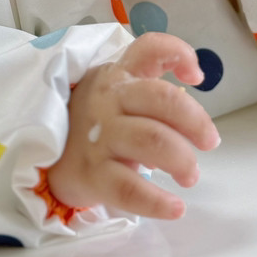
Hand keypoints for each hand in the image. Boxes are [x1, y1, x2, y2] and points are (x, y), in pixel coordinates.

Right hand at [47, 33, 219, 219]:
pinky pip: (128, 189)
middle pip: (163, 99)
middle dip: (196, 121)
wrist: (46, 157)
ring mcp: (99, 136)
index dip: (179, 54)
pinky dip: (157, 201)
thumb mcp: (119, 93)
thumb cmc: (97, 122)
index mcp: (120, 75)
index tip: (196, 77)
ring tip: (191, 176)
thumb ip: (155, 91)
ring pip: (152, 140)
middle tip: (210, 142)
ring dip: (182, 159)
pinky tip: (175, 208)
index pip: (149, 48)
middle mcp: (109, 100)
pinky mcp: (92, 173)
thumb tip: (194, 106)